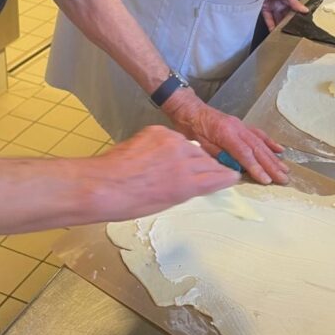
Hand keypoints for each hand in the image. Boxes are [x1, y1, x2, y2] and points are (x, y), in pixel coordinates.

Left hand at [91, 126, 238, 221]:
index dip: (225, 176)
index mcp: (189, 183)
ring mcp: (171, 142)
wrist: (104, 185)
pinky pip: (171, 137)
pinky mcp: (158, 131)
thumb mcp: (167, 202)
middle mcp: (185, 160)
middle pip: (208, 160)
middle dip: (209, 166)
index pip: (219, 176)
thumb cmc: (131, 203)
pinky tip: (157, 154)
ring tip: (175, 164)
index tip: (230, 176)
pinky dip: (169, 145)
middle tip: (204, 171)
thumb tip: (195, 181)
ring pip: (190, 147)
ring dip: (188, 154)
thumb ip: (187, 188)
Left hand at [165, 92, 288, 185]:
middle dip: (272, 166)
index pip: (245, 154)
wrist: (190, 110)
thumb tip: (236, 169)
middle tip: (284, 179)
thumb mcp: (201, 145)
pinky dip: (270, 142)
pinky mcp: (242, 125)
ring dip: (274, 158)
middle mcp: (238, 128)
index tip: (267, 180)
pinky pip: (258, 134)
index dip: (257, 168)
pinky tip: (280, 150)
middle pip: (258, 149)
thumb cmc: (192, 129)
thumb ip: (220, 156)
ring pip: (261, 143)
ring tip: (285, 169)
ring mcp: (241, 126)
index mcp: (226, 133)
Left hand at [261, 0, 308, 32]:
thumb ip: (294, 2)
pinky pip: (267, 18)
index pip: (293, 10)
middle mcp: (280, 2)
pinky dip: (270, 25)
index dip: (296, 18)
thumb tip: (305, 10)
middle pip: (285, 16)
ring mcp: (272, 5)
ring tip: (282, 36)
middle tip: (291, 35)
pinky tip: (273, 32)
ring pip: (276, 18)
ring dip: (279, 26)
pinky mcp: (263, 7)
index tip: (299, 27)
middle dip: (288, 24)